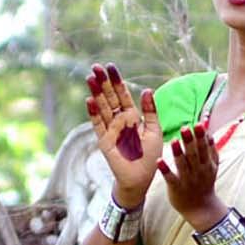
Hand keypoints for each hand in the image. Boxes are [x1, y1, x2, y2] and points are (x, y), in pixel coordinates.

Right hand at [84, 65, 161, 206]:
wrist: (141, 178)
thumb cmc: (150, 156)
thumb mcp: (155, 130)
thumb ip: (151, 111)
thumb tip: (147, 90)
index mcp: (132, 116)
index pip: (123, 95)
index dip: (117, 82)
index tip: (110, 67)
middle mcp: (119, 120)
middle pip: (110, 97)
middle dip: (103, 83)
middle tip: (96, 67)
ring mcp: (110, 130)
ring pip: (102, 107)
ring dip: (96, 93)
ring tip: (90, 78)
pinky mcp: (104, 140)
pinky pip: (98, 124)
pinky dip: (94, 113)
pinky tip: (89, 100)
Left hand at [161, 121, 224, 226]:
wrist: (200, 208)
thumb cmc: (204, 183)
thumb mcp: (212, 167)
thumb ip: (211, 151)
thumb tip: (209, 134)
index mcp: (207, 164)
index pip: (205, 148)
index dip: (201, 136)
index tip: (198, 124)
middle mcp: (198, 171)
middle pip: (194, 154)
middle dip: (190, 141)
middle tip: (185, 128)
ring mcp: (187, 180)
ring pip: (182, 165)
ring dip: (178, 153)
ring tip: (173, 140)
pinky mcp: (176, 188)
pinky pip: (170, 178)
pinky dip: (165, 170)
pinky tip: (159, 161)